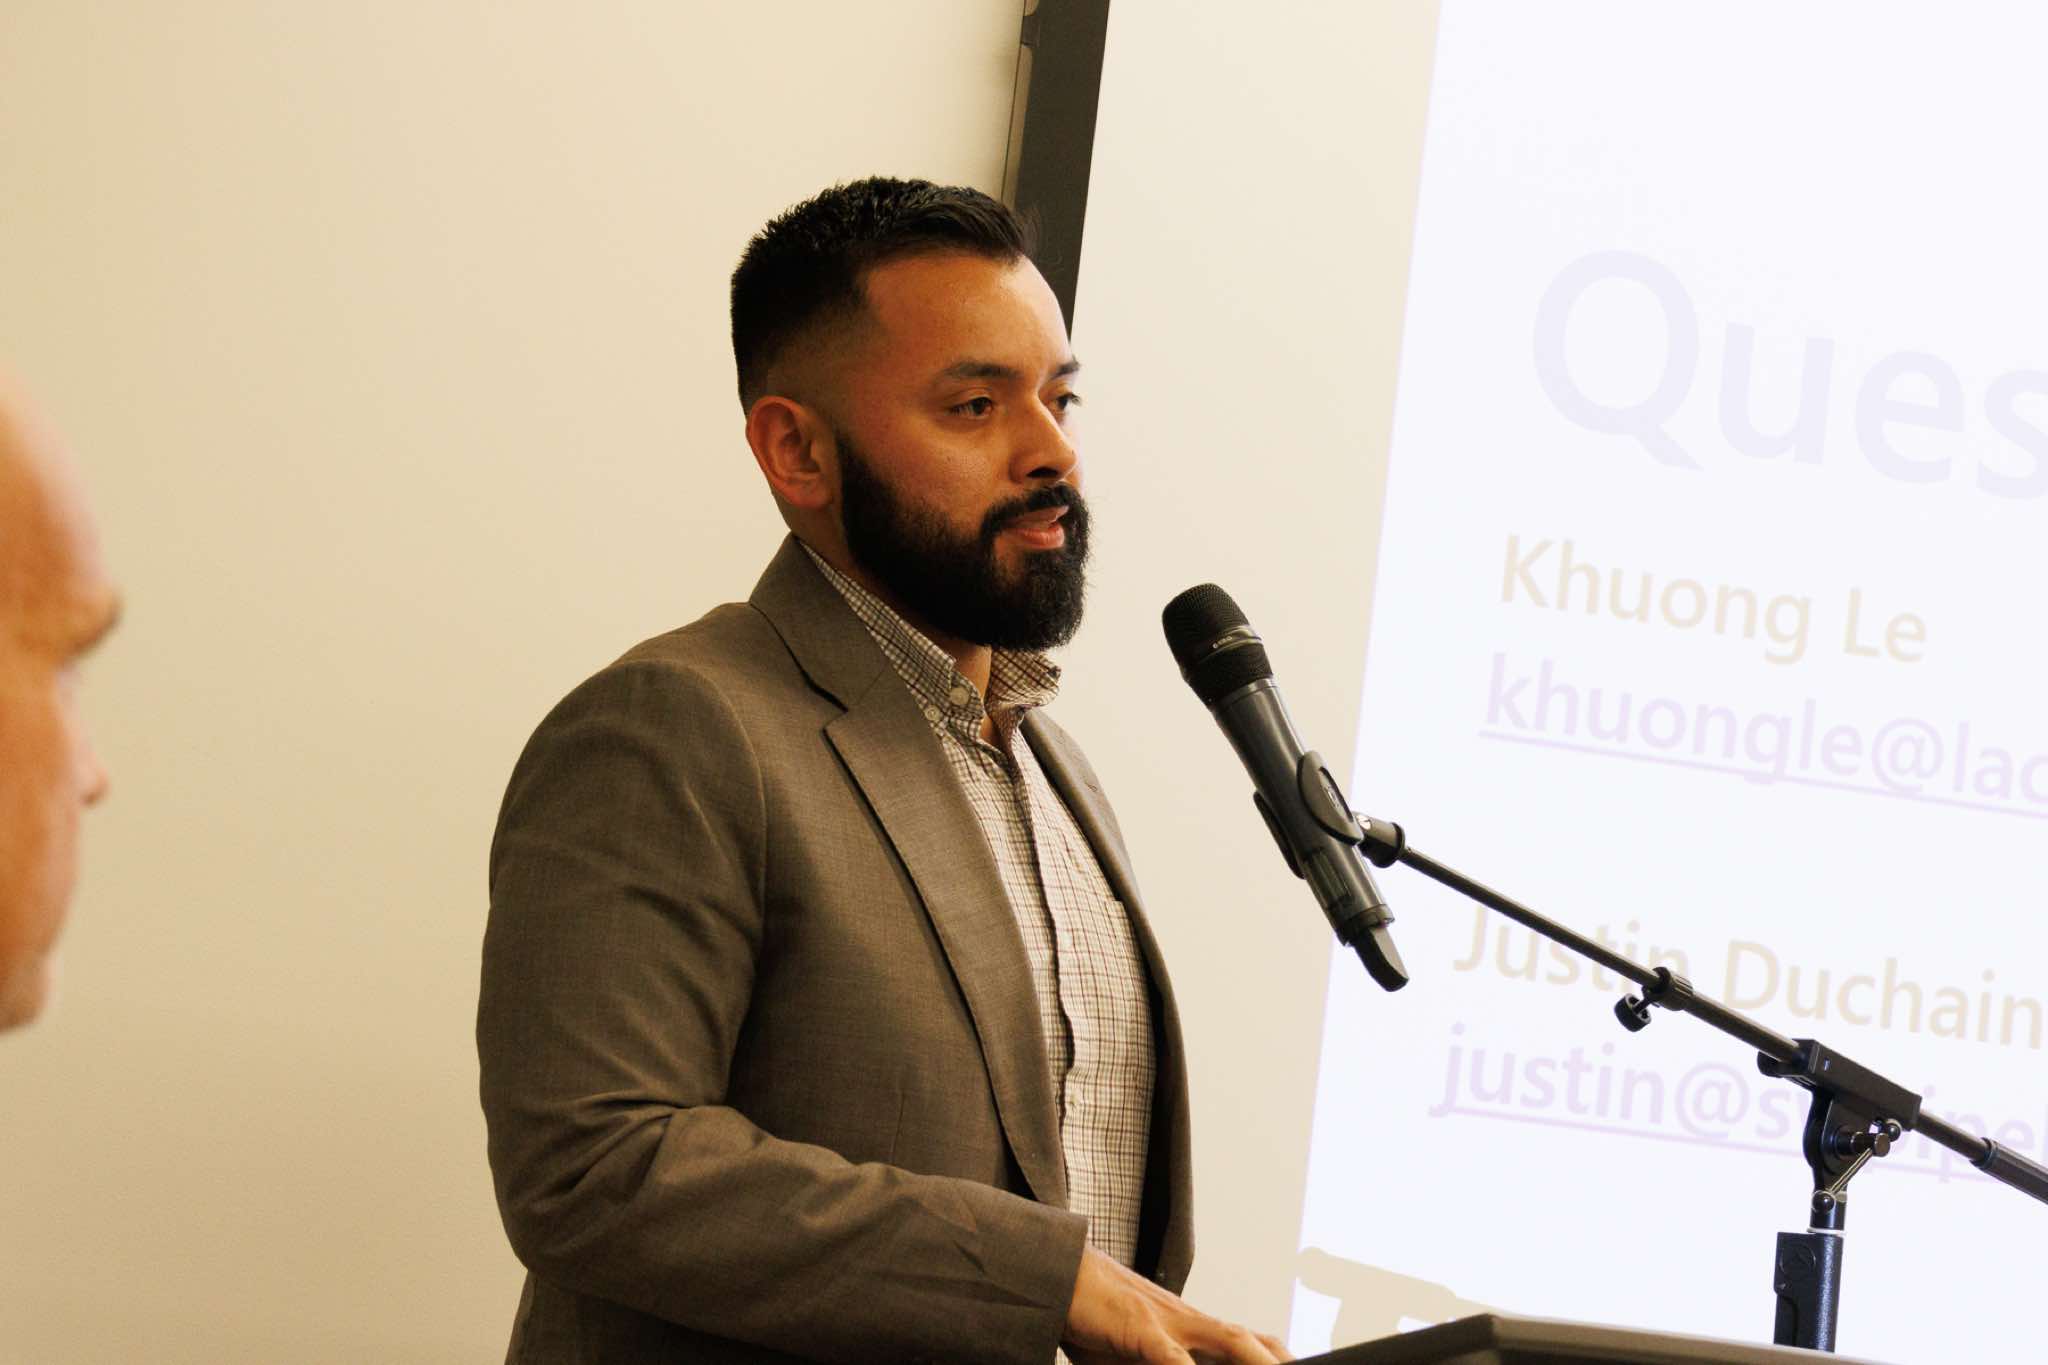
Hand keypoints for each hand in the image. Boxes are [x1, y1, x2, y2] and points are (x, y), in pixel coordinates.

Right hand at [1062, 1247, 1292, 1364]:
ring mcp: (1170, 1322)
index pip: (1250, 1345)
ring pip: (1232, 1342)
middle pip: (1254, 1342)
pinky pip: (1173, 1356)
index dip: (1276, 1359)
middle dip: (1284, 1363)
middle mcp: (1191, 1323)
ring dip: (1260, 1364)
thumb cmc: (1097, 1318)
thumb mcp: (1135, 1357)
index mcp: (1193, 1330)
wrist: (1059, 1275)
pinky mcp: (1141, 1327)